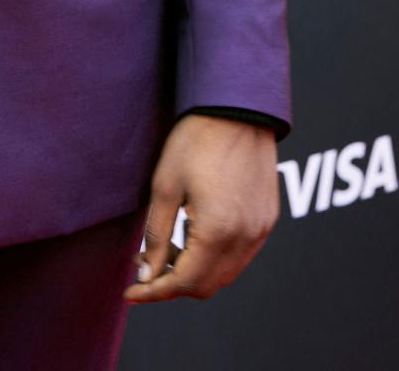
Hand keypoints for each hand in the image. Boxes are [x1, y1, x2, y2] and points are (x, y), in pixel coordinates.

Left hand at [122, 114, 279, 302]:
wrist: (237, 107)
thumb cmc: (197, 139)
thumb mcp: (165, 185)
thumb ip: (156, 236)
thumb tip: (147, 275)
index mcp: (218, 231)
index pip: (184, 283)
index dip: (154, 292)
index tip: (131, 292)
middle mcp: (246, 237)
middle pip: (206, 286)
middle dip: (172, 283)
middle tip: (145, 265)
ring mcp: (261, 230)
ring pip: (225, 274)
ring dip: (194, 271)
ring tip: (167, 247)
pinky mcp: (268, 219)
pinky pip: (241, 255)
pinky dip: (215, 257)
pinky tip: (193, 234)